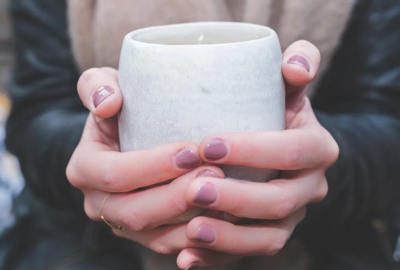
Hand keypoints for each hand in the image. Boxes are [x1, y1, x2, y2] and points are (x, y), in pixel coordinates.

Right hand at [67, 67, 212, 231]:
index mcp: (84, 169)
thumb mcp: (105, 85)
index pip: (114, 174)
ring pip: (156, 235)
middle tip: (215, 173)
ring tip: (225, 194)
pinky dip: (197, 236)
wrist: (129, 136)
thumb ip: (97, 86)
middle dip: (178, 195)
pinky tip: (223, 217)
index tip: (191, 150)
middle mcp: (98, 202)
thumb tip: (107, 103)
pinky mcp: (145, 235)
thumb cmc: (123, 108)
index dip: (153, 165)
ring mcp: (122, 224)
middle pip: (135, 211)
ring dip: (191, 218)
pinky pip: (171, 245)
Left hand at [116, 40, 338, 268]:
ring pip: (268, 238)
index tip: (206, 144)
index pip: (293, 151)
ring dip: (230, 238)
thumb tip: (295, 65)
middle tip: (194, 188)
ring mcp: (290, 217)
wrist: (272, 147)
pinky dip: (218, 260)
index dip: (253, 149)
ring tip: (192, 230)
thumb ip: (296, 65)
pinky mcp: (268, 235)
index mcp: (316, 148)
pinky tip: (188, 260)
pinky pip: (247, 255)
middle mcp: (309, 187)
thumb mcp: (285, 85)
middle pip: (280, 201)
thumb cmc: (272, 109)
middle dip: (237, 198)